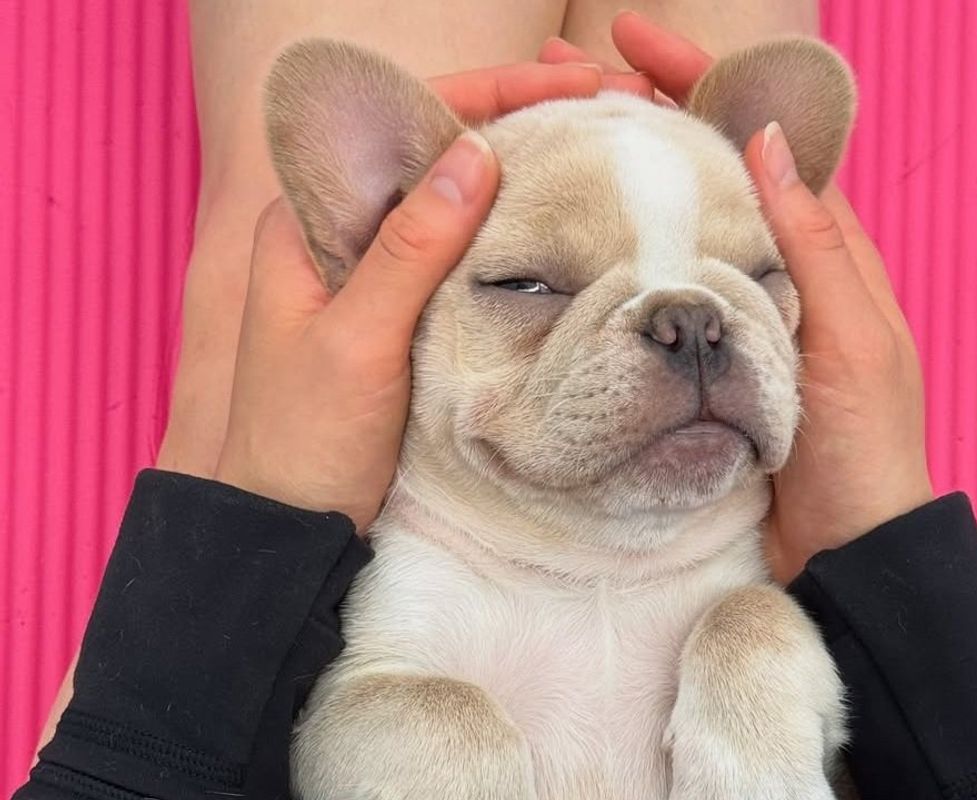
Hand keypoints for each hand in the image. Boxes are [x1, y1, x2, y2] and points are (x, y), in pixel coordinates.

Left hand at [215, 65, 649, 531]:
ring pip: (458, 204)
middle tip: (606, 110)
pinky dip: (515, 238)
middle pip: (438, 155)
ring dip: (524, 177)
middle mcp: (345, 233)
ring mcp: (380, 274)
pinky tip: (565, 231)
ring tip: (602, 155)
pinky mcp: (410, 315)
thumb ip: (410, 248)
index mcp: (309, 219)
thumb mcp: (357, 341)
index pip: (403, 122)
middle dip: (519, 124)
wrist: (294, 529)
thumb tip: (474, 153)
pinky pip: (466, 257)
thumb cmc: (305, 438)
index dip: (487, 94)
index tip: (567, 83)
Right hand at [543, 14, 933, 580]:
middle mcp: (772, 265)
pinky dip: (619, 248)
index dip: (697, 81)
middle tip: (565, 75)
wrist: (846, 548)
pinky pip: (661, 287)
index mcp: (822, 247)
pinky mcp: (705, 355)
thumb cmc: (865, 449)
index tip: (633, 43)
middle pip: (703, 166)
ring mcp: (732, 309)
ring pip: (673, 220)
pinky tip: (571, 235)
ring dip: (620, 170)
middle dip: (640, 112)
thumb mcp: (849, 341)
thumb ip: (814, 246)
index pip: (756, 135)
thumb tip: (768, 140)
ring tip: (552, 131)